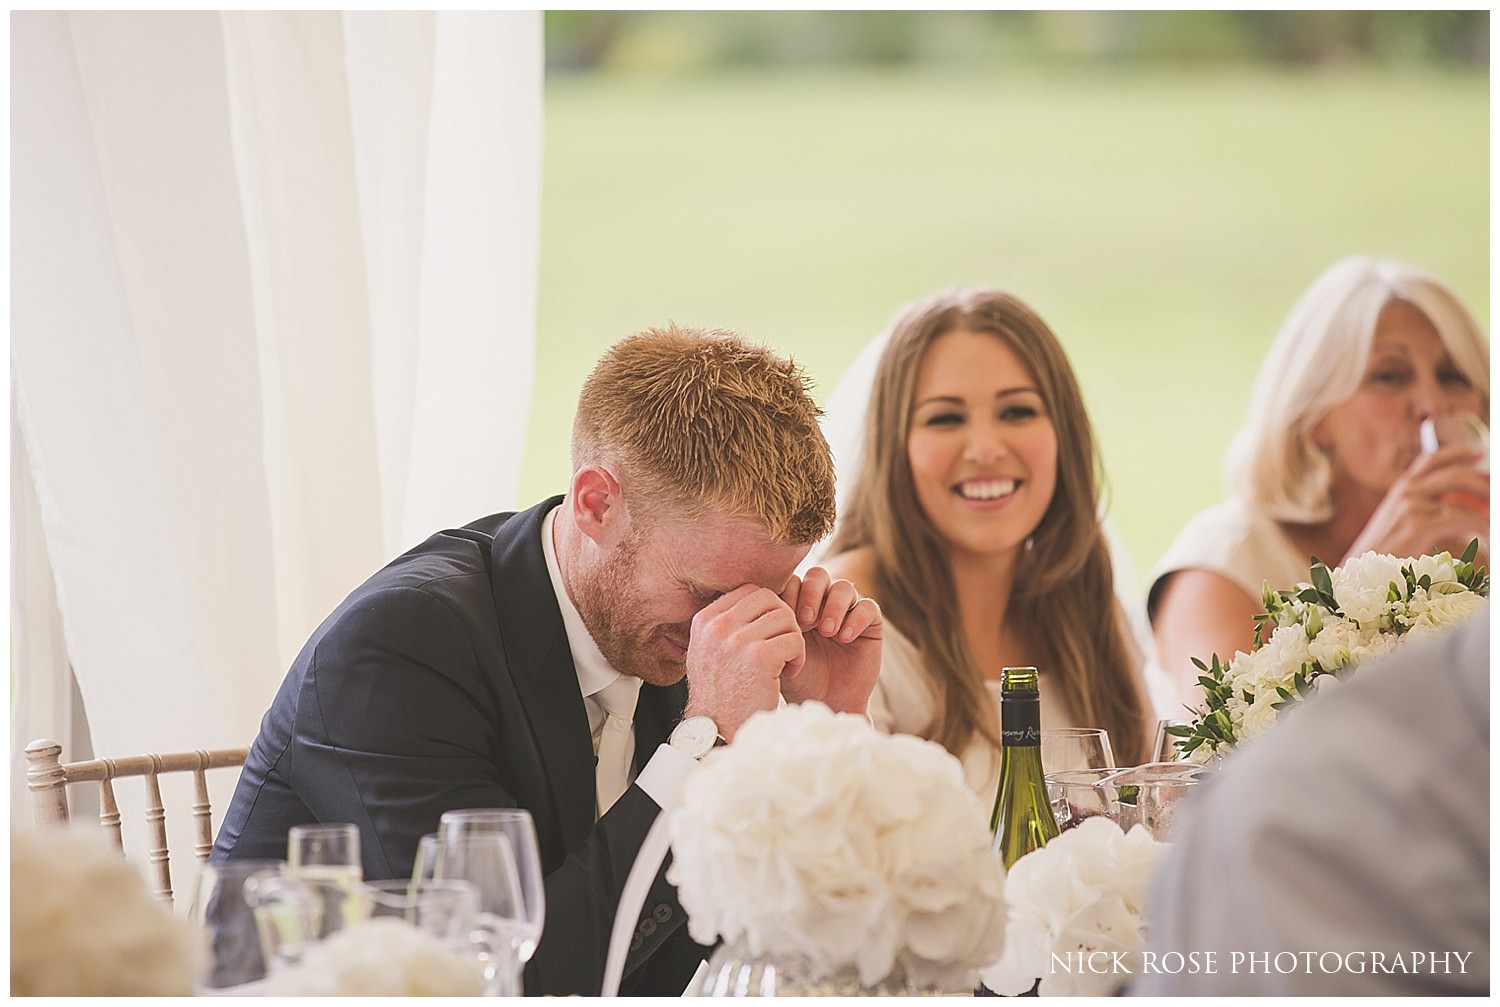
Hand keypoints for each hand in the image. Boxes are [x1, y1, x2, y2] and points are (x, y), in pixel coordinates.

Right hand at [682, 585, 803, 741]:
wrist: (718, 733)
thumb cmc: (720, 696)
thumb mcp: (710, 652)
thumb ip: (726, 625)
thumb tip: (755, 597)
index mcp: (704, 620)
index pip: (748, 591)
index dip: (767, 610)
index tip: (769, 634)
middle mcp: (716, 626)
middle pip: (769, 598)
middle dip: (783, 620)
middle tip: (783, 645)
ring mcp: (736, 640)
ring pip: (785, 616)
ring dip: (792, 639)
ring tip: (785, 662)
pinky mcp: (759, 657)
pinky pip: (794, 640)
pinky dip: (798, 657)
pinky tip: (789, 674)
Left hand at [777, 567, 881, 716]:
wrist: (824, 704)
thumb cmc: (797, 680)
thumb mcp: (777, 652)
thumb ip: (769, 626)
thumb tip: (756, 601)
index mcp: (798, 606)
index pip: (794, 581)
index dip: (789, 595)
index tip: (782, 620)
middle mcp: (824, 604)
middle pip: (818, 576)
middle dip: (810, 594)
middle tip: (805, 621)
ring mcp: (848, 613)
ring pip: (844, 587)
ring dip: (833, 606)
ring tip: (827, 632)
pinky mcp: (870, 626)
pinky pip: (868, 607)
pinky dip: (855, 618)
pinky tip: (844, 638)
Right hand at [1345, 444, 1488, 563]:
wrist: (1360, 575)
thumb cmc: (1381, 556)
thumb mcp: (1398, 526)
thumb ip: (1421, 512)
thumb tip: (1453, 511)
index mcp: (1400, 490)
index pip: (1431, 460)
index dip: (1457, 454)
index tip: (1478, 455)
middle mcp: (1406, 491)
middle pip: (1455, 473)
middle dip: (1484, 483)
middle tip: (1497, 496)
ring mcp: (1411, 505)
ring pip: (1463, 490)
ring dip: (1489, 503)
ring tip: (1497, 519)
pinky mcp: (1418, 525)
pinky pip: (1464, 518)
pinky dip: (1483, 526)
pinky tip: (1491, 537)